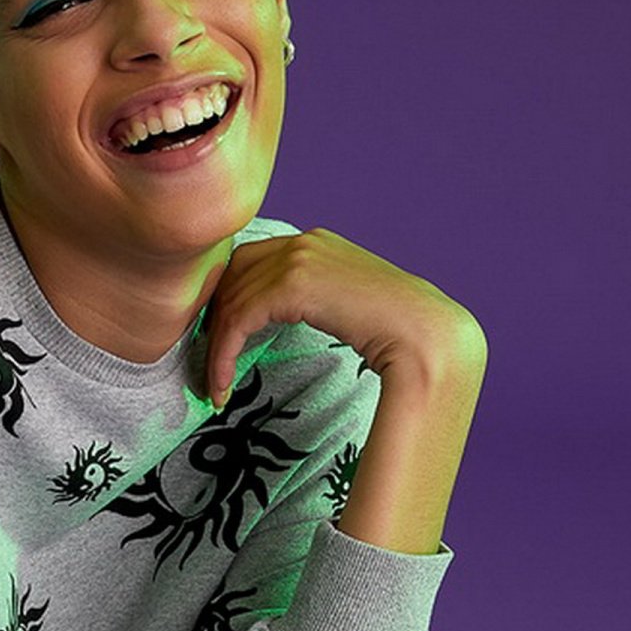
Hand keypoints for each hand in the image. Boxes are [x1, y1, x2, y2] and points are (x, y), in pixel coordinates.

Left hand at [200, 226, 484, 409]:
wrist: (421, 332)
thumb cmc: (393, 331)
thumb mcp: (345, 306)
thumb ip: (313, 301)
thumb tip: (287, 319)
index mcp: (315, 243)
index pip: (249, 262)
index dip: (227, 301)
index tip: (220, 341)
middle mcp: (303, 242)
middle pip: (231, 275)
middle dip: (214, 321)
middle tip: (209, 364)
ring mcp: (297, 258)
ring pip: (229, 301)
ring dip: (215, 349)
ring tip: (214, 387)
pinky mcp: (292, 285)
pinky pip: (238, 321)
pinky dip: (223, 357)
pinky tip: (222, 388)